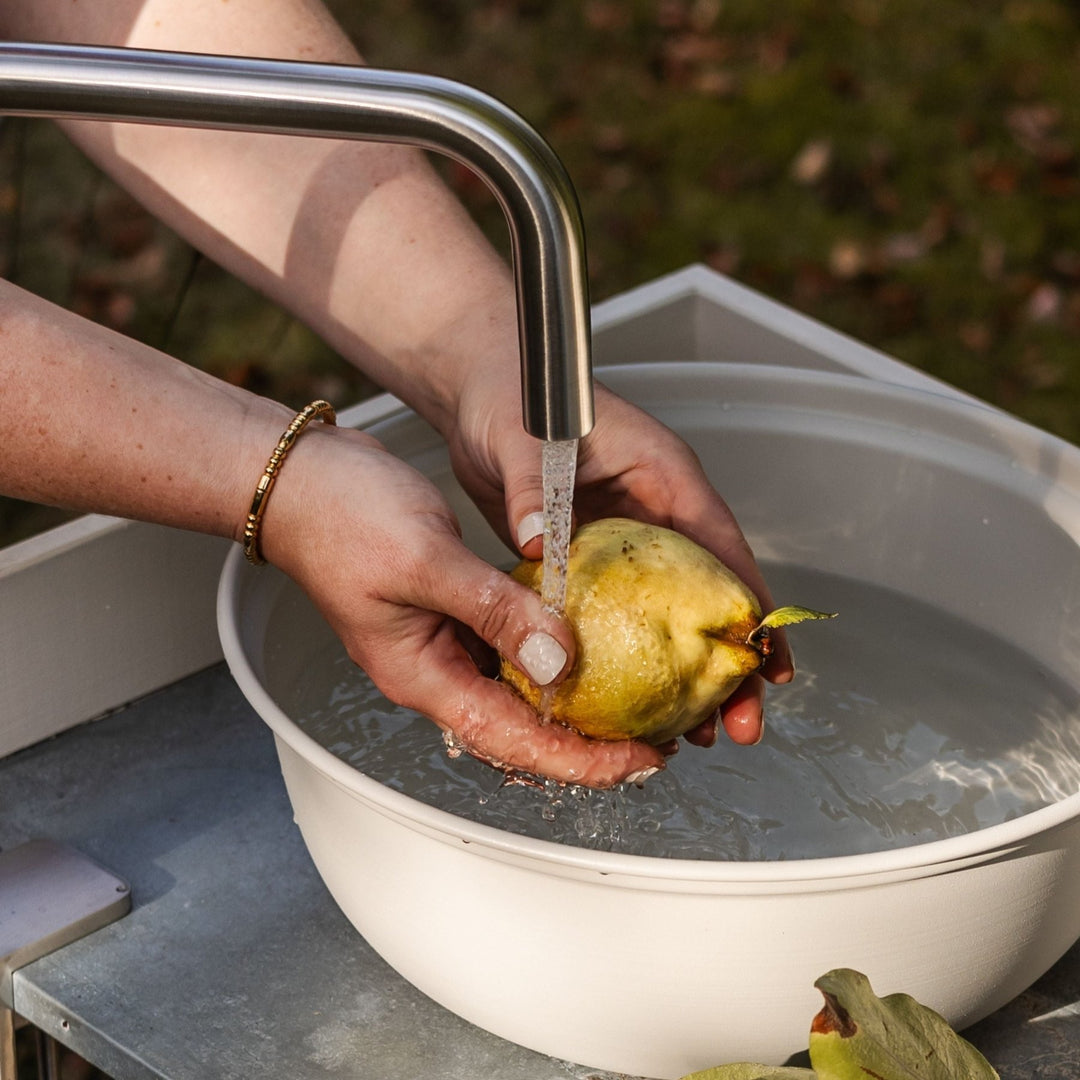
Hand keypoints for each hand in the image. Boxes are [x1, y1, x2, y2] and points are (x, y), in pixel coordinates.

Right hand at [259, 422, 666, 787]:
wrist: (300, 480)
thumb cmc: (342, 516)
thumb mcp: (428, 559)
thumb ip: (494, 611)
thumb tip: (558, 659)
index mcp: (420, 674)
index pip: (511, 740)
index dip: (579, 760)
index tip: (637, 761)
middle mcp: (433, 669)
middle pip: (519, 728)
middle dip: (585, 741)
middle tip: (650, 738)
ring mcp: (441, 641)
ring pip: (516, 689)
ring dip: (571, 699)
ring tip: (631, 702)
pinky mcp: (450, 611)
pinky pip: (507, 644)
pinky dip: (547, 647)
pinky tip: (586, 638)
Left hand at [448, 377, 795, 750]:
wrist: (482, 389)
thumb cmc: (515, 395)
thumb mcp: (525, 440)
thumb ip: (536, 488)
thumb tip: (539, 542)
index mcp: (662, 474)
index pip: (721, 547)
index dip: (749, 609)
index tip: (769, 665)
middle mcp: (656, 509)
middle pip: (708, 594)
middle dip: (728, 661)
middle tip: (739, 725)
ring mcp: (627, 534)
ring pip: (670, 612)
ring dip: (683, 669)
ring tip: (697, 733)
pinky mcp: (593, 553)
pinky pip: (624, 611)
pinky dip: (635, 654)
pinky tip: (634, 700)